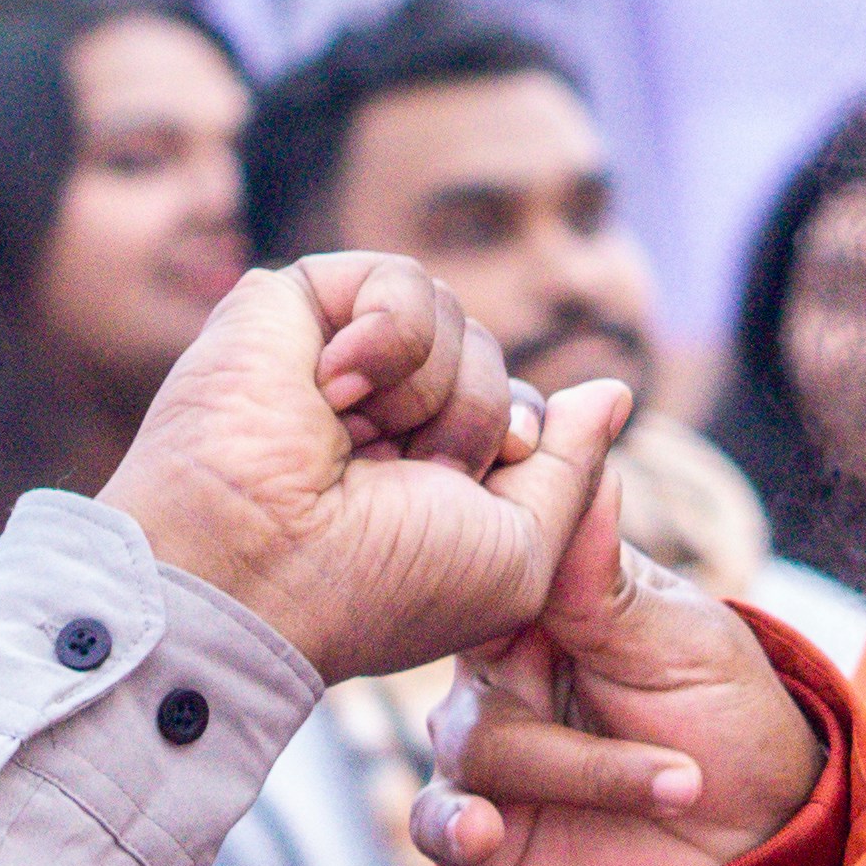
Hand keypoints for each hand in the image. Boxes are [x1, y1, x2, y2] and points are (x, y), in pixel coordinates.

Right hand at [96, 256, 617, 685]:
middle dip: (474, 421)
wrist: (253, 570)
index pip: (523, 415)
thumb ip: (575, 469)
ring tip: (356, 441)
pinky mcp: (295, 307)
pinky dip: (388, 336)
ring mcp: (339, 360)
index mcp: (428, 476)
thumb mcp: (523, 552)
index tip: (474, 486)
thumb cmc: (379, 584)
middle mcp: (383, 417)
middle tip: (404, 478)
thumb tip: (612, 388)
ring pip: (457, 320)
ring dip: (429, 391)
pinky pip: (401, 281)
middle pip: (494, 365)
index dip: (522, 441)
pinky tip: (331, 389)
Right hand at [418, 446, 830, 865]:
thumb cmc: (730, 722)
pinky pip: (436, 824)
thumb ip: (605, 574)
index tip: (505, 523)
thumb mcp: (684, 642)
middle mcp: (501, 672)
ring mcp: (488, 750)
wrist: (762, 845)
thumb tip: (584, 426)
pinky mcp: (481, 833)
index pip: (491, 553)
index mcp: (543, 604)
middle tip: (620, 682)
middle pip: (466, 650)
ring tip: (679, 781)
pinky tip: (485, 830)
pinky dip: (455, 825)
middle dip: (539, 674)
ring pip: (475, 740)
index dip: (491, 540)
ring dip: (582, 767)